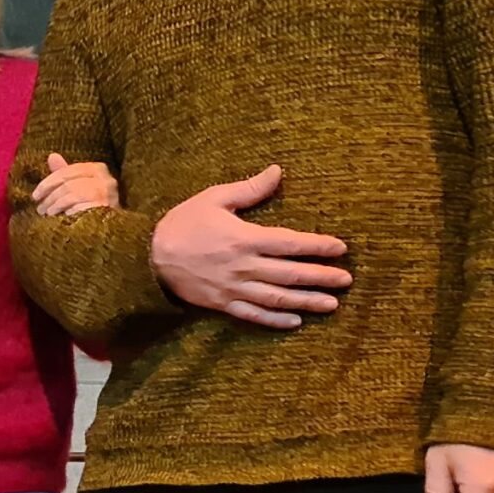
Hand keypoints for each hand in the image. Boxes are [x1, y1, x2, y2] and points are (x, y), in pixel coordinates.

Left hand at [32, 152, 119, 216]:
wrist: (109, 228)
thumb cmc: (91, 205)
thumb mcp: (78, 186)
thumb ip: (65, 173)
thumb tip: (52, 156)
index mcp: (98, 169)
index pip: (68, 171)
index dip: (48, 182)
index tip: (35, 195)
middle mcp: (106, 179)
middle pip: (68, 183)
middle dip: (50, 196)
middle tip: (39, 208)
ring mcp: (107, 194)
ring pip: (72, 194)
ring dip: (55, 205)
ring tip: (47, 214)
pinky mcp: (106, 208)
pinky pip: (79, 208)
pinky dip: (66, 213)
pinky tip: (60, 219)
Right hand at [150, 165, 351, 328]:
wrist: (147, 258)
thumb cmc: (182, 223)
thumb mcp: (214, 199)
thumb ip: (250, 189)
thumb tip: (278, 172)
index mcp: (244, 238)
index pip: (290, 243)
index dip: (318, 246)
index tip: (341, 248)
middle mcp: (243, 267)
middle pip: (290, 274)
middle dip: (321, 277)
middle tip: (347, 280)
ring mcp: (233, 289)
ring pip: (277, 298)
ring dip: (307, 302)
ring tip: (331, 305)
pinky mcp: (222, 304)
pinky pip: (253, 315)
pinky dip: (275, 320)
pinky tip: (295, 321)